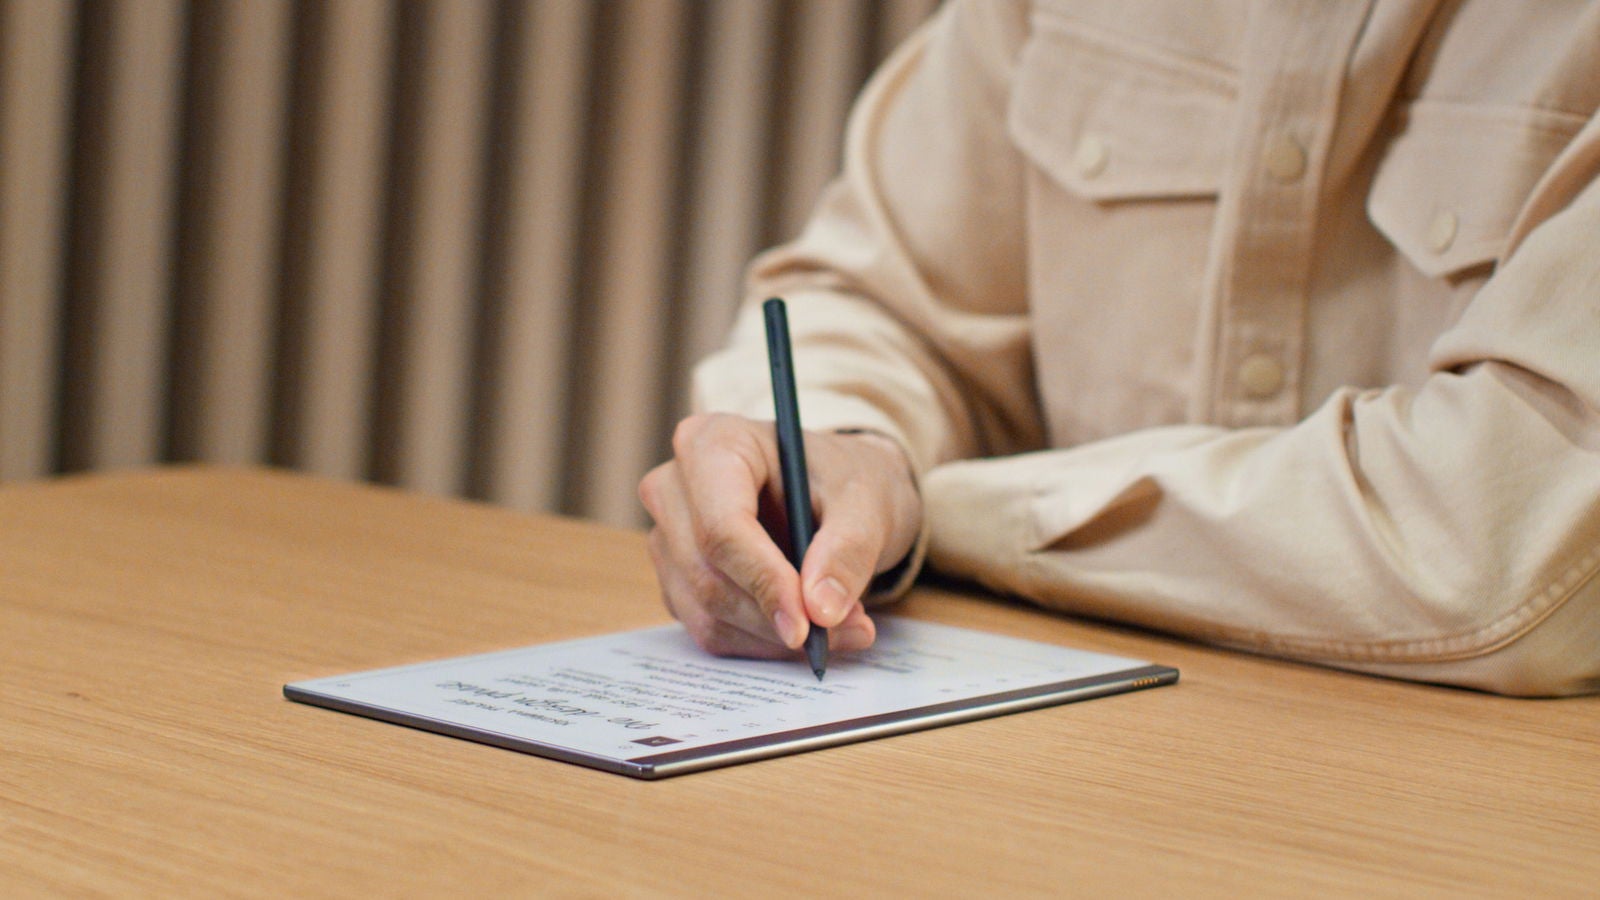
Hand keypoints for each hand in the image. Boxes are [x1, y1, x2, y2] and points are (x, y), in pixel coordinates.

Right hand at [638, 413, 921, 659]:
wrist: (837, 493)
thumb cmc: (844, 481)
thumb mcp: (865, 502)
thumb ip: (847, 550)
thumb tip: (823, 610)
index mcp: (713, 443)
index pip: (721, 525)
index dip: (762, 579)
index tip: (806, 625)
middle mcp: (674, 486)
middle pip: (707, 573)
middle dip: (775, 615)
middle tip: (848, 630)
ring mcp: (668, 536)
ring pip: (706, 611)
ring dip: (773, 637)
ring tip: (840, 628)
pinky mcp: (676, 579)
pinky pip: (709, 629)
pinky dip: (761, 642)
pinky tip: (805, 627)